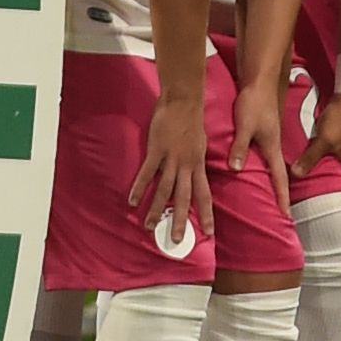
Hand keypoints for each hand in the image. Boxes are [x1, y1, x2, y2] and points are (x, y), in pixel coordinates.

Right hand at [130, 83, 206, 252]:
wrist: (184, 100)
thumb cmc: (191, 119)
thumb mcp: (201, 144)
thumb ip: (196, 161)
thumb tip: (195, 172)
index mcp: (198, 165)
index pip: (204, 194)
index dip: (206, 213)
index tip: (208, 232)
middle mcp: (187, 165)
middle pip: (184, 198)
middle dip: (180, 220)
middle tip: (175, 240)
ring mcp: (172, 159)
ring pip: (164, 190)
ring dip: (156, 209)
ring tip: (149, 227)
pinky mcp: (157, 151)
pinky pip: (147, 173)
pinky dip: (140, 188)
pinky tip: (133, 202)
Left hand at [237, 101, 295, 219]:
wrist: (259, 82)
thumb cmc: (254, 102)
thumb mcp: (245, 125)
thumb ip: (240, 147)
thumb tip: (236, 169)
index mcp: (273, 148)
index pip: (280, 179)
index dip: (282, 198)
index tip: (286, 216)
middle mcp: (274, 147)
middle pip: (279, 176)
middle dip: (280, 196)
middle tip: (279, 215)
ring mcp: (270, 141)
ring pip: (272, 167)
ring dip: (272, 184)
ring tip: (269, 201)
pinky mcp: (264, 134)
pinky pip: (265, 158)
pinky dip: (263, 169)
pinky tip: (255, 174)